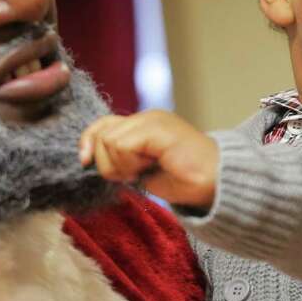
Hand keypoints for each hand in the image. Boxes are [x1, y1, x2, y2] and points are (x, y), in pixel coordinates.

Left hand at [79, 110, 218, 208]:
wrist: (216, 183)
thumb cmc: (183, 180)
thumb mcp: (141, 170)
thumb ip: (119, 160)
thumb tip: (89, 160)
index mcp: (141, 125)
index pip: (101, 125)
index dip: (87, 142)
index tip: (84, 163)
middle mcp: (145, 118)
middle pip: (101, 134)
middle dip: (107, 163)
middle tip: (131, 175)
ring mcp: (152, 120)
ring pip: (109, 141)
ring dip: (121, 166)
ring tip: (143, 171)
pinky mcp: (158, 128)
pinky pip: (123, 145)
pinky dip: (129, 163)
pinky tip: (148, 168)